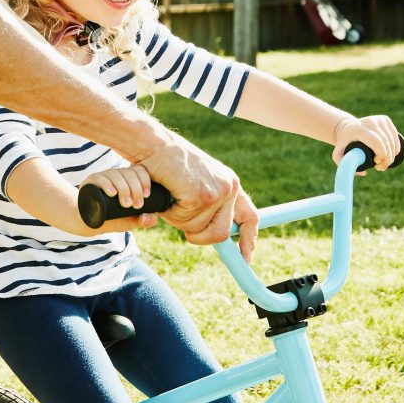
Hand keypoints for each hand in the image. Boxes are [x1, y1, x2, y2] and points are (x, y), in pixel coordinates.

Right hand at [78, 163, 160, 231]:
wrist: (86, 222)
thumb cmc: (109, 219)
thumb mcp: (126, 221)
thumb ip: (140, 220)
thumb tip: (154, 218)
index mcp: (126, 179)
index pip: (139, 171)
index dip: (145, 181)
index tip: (146, 195)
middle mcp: (115, 175)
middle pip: (128, 173)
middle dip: (135, 189)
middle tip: (136, 205)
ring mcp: (102, 177)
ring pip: (116, 175)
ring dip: (123, 188)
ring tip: (126, 204)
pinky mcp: (89, 182)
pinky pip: (99, 178)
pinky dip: (107, 184)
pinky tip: (112, 192)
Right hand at [139, 138, 257, 255]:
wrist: (154, 144)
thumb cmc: (169, 163)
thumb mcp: (197, 182)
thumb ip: (209, 204)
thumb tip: (211, 233)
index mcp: (230, 183)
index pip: (249, 216)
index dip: (248, 239)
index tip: (246, 258)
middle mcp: (228, 187)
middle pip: (221, 233)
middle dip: (200, 237)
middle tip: (183, 224)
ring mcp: (216, 192)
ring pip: (197, 229)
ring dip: (179, 220)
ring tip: (172, 196)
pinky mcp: (200, 196)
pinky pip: (183, 221)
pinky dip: (170, 213)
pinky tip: (168, 192)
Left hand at [332, 113, 401, 170]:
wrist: (347, 128)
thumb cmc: (344, 144)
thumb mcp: (337, 155)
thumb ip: (345, 166)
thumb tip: (364, 172)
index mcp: (359, 128)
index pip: (376, 142)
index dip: (380, 154)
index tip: (376, 163)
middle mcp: (370, 121)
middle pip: (385, 142)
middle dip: (387, 158)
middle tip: (381, 167)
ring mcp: (378, 119)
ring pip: (392, 140)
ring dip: (392, 155)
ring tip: (385, 163)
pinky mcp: (385, 119)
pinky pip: (395, 136)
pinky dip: (396, 147)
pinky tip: (392, 154)